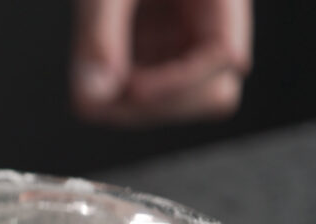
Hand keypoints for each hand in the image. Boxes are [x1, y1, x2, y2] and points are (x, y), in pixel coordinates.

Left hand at [71, 0, 251, 125]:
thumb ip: (98, 33)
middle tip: (102, 90)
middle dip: (162, 105)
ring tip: (94, 84)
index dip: (179, 82)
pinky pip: (158, 96)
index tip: (130, 86)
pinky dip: (125, 99)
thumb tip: (90, 99)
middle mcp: (213, 22)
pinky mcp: (162, 50)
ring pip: (191, 103)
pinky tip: (97, 77)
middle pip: (217, 95)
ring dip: (144, 109)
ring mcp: (189, 41)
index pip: (224, 54)